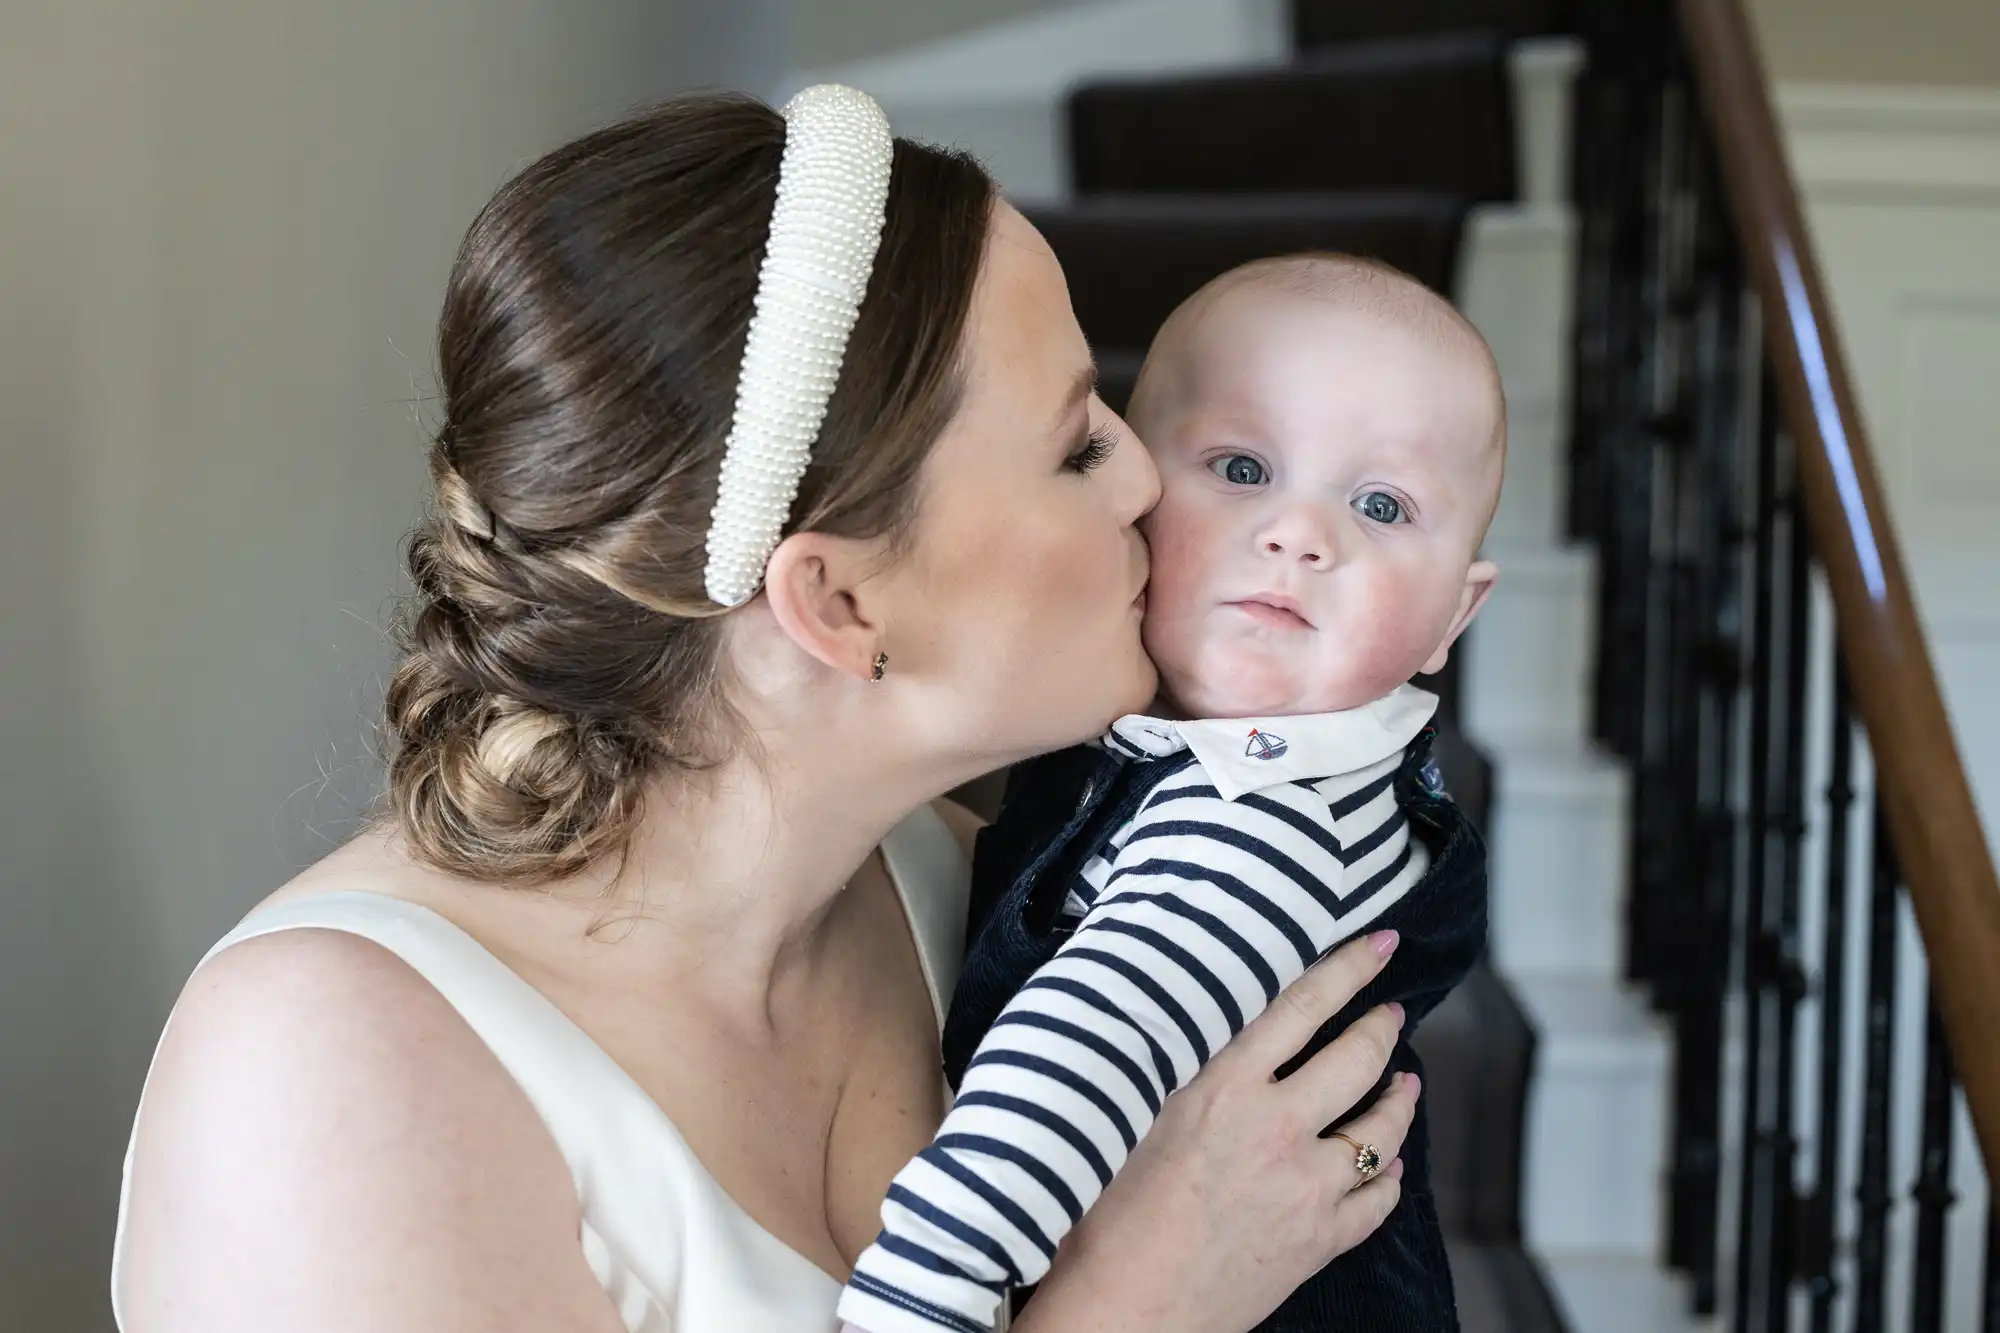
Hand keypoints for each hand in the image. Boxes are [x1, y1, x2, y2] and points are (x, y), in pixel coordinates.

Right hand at [1015, 932, 1417, 1332]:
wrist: (1128, 1312)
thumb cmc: (1110, 1219)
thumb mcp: (1139, 1118)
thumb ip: (1189, 1074)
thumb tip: (1210, 1031)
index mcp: (1224, 1088)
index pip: (1301, 1007)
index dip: (1347, 970)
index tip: (1378, 946)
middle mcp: (1276, 1129)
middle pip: (1357, 1059)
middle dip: (1382, 1027)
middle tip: (1391, 1011)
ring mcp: (1307, 1188)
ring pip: (1380, 1128)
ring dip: (1398, 1097)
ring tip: (1405, 1080)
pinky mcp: (1321, 1240)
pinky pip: (1378, 1198)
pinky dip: (1389, 1175)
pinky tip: (1389, 1163)